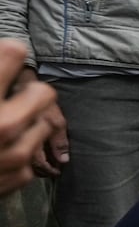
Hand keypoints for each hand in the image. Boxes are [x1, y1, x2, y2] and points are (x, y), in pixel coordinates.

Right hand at [0, 42, 61, 193]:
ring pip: (44, 123)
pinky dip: (18, 150)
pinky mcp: (21, 175)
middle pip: (45, 92)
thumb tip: (6, 51)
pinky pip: (32, 151)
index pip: (14, 53)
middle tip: (10, 97)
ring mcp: (15, 154)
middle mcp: (2, 125)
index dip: (8, 54)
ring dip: (26, 123)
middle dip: (28, 92)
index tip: (6, 56)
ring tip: (0, 128)